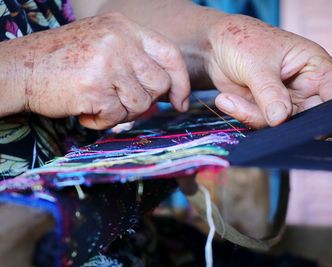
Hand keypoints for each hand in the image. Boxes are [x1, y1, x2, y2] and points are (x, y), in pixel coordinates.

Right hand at [6, 13, 189, 128]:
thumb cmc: (66, 60)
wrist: (22, 67)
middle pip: (159, 83)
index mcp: (124, 28)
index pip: (170, 53)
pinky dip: (103, 121)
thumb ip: (136, 61)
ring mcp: (107, 64)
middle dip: (147, 100)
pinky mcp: (94, 88)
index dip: (181, 80)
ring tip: (100, 102)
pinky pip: (117, 117)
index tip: (180, 100)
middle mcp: (120, 42)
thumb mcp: (105, 44)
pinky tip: (86, 111)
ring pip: (141, 104)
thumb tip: (168, 93)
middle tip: (122, 100)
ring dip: (123, 112)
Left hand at [205, 15, 331, 127]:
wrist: (216, 47)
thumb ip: (270, 92)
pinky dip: (243, 115)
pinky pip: (261, 123)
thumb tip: (281, 119)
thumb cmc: (243, 41)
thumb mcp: (257, 64)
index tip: (319, 129)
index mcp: (315, 66)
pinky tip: (226, 99)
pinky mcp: (267, 111)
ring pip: (283, 125)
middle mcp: (305, 87)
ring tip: (228, 99)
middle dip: (288, 123)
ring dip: (254, 116)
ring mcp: (286, 102)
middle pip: (311, 117)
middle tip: (265, 117)